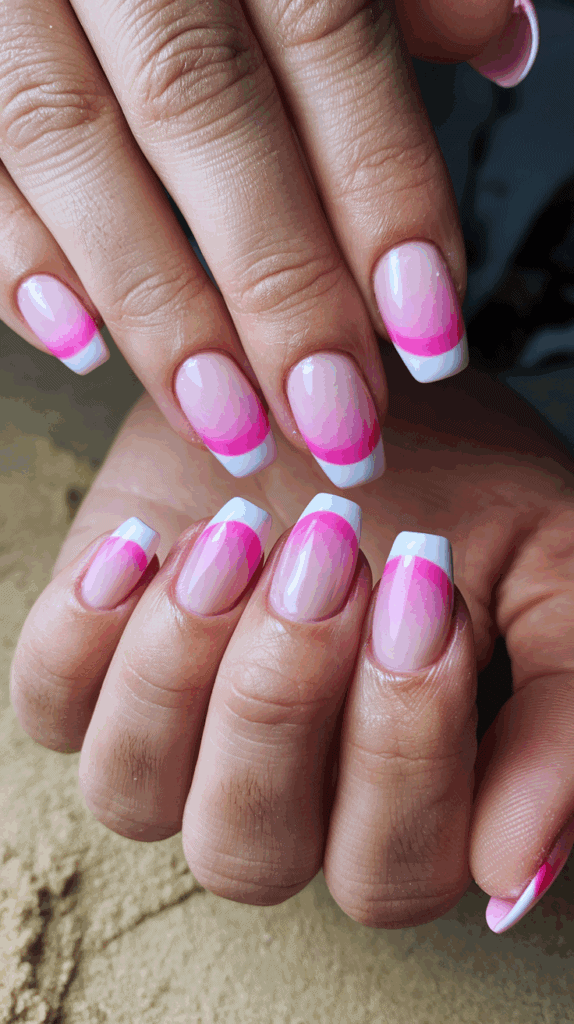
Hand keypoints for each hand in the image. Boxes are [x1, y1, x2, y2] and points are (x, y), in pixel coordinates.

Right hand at [0, 0, 536, 487]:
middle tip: (337, 421)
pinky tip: (79, 344)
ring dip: (160, 308)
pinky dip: (18, 257)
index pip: (328, 38)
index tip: (428, 331)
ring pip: (75, 148)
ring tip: (231, 424)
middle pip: (205, 117)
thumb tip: (498, 41)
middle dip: (278, 288)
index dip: (383, 193)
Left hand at [11, 351, 572, 933]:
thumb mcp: (548, 566)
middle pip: (249, 848)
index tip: (424, 591)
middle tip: (332, 550)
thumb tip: (515, 871)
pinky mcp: (92, 662)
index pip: (389, 867)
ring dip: (179, 668)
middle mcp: (274, 790)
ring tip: (242, 535)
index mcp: (394, 795)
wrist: (352, 383)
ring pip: (132, 793)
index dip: (401, 754)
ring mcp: (168, 734)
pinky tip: (147, 543)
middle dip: (283, 700)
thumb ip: (562, 708)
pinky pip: (49, 703)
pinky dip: (82, 633)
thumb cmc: (458, 479)